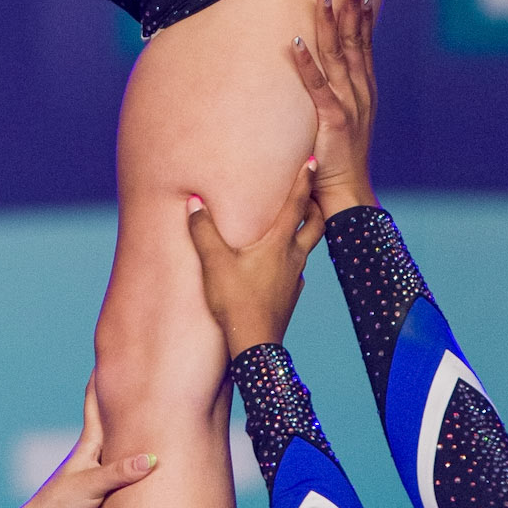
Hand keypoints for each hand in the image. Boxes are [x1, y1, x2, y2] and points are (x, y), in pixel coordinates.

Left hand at [0, 376, 156, 507]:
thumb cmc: (60, 503)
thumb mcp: (91, 485)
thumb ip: (119, 473)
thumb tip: (151, 459)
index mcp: (89, 443)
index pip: (96, 403)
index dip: (101, 379)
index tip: (111, 355)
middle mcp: (98, 452)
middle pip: (117, 421)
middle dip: (129, 403)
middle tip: (146, 380)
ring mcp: (103, 471)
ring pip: (126, 448)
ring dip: (139, 436)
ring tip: (160, 418)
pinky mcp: (109, 491)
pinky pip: (130, 475)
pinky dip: (142, 469)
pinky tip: (156, 466)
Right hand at [188, 181, 323, 359]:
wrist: (255, 345)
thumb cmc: (236, 301)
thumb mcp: (214, 262)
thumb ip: (203, 230)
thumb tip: (193, 201)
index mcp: (279, 243)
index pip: (296, 204)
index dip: (304, 180)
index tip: (313, 161)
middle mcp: (293, 258)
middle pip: (314, 225)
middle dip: (314, 205)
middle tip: (309, 193)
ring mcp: (294, 279)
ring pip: (306, 249)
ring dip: (303, 233)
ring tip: (293, 226)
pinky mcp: (290, 297)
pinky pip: (296, 273)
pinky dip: (292, 261)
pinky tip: (280, 268)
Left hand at [292, 0, 377, 217]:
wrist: (349, 194)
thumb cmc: (341, 159)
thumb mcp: (347, 121)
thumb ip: (341, 96)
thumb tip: (331, 76)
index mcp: (365, 92)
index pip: (366, 46)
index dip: (364, 18)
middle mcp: (361, 94)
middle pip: (356, 43)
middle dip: (352, 11)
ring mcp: (349, 105)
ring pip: (339, 56)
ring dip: (330, 25)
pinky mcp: (333, 120)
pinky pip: (316, 86)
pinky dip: (306, 62)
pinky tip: (296, 41)